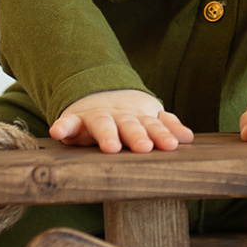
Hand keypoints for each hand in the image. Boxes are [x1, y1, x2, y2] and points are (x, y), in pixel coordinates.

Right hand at [49, 90, 190, 153]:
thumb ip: (166, 127)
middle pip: (129, 125)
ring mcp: (97, 118)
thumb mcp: (148, 120)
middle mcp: (119, 117)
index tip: (170, 145)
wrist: (98, 98)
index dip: (161, 135)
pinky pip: (67, 122)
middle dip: (136, 135)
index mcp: (139, 119)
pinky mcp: (75, 121)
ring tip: (110, 146)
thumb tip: (188, 138)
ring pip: (102, 124)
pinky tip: (57, 132)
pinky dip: (63, 126)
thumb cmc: (129, 119)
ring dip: (106, 134)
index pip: (153, 126)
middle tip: (144, 147)